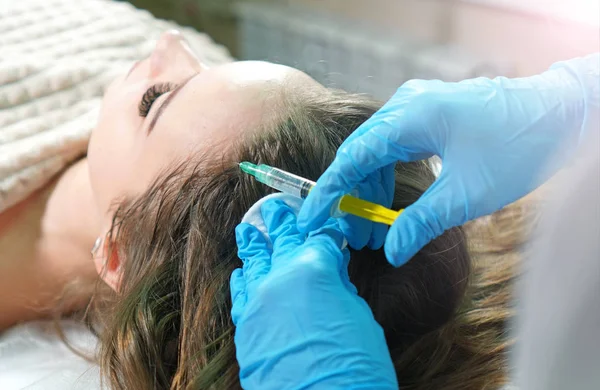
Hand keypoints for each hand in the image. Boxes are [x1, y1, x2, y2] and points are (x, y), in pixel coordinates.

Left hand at [231, 198, 397, 389]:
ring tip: (246, 229)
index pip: (322, 238)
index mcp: (315, 267)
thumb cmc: (354, 364)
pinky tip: (241, 271)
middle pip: (282, 241)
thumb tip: (332, 270)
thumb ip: (340, 287)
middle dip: (282, 222)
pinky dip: (242, 279)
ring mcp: (259, 301)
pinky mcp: (246, 326)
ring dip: (252, 243)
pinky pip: (240, 294)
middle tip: (276, 207)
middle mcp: (281, 277)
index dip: (329, 230)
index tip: (331, 225)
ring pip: (254, 262)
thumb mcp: (359, 317)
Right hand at [298, 55, 597, 266]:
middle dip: (352, 197)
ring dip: (371, 189)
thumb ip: (420, 224)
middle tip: (352, 235)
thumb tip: (390, 252)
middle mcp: (406, 105)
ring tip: (372, 228)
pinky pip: (395, 145)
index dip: (328, 192)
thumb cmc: (517, 149)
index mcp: (409, 119)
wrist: (559, 115)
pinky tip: (391, 203)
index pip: (352, 159)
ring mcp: (417, 106)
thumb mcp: (465, 196)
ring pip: (377, 151)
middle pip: (361, 155)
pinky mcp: (429, 113)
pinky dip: (389, 175)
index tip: (311, 219)